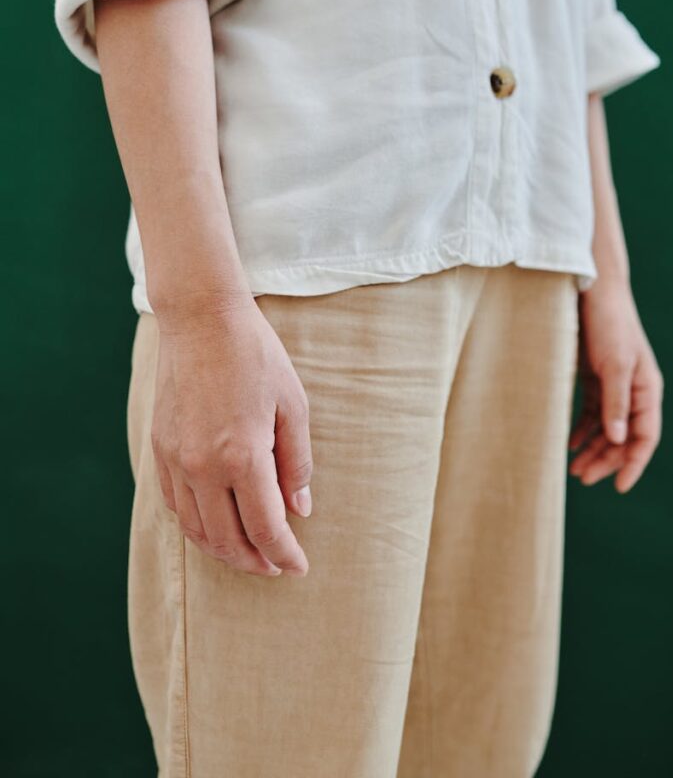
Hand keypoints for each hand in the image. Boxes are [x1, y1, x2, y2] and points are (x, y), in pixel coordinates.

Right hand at [150, 293, 312, 576]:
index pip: (265, 528)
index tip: (299, 567)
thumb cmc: (256, 356)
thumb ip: (297, 463)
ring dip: (223, 550)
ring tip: (247, 553)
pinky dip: (196, 525)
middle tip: (276, 566)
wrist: (201, 318)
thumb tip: (300, 509)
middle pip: (227, 540)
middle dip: (254, 561)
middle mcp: (202, 466)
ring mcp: (175, 459)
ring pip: (195, 529)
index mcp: (242, 456)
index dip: (284, 555)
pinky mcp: (159, 448)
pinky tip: (215, 523)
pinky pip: (175, 504)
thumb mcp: (292, 405)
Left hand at [569, 276, 662, 492]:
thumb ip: (616, 402)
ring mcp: (614, 385)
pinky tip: (570, 443)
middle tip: (582, 478)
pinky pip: (592, 413)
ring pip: (607, 428)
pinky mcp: (596, 377)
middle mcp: (634, 391)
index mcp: (646, 389)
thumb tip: (620, 439)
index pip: (646, 437)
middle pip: (624, 437)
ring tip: (573, 467)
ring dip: (593, 448)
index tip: (618, 486)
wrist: (593, 291)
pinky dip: (582, 430)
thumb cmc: (608, 324)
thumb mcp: (614, 365)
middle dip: (606, 459)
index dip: (634, 463)